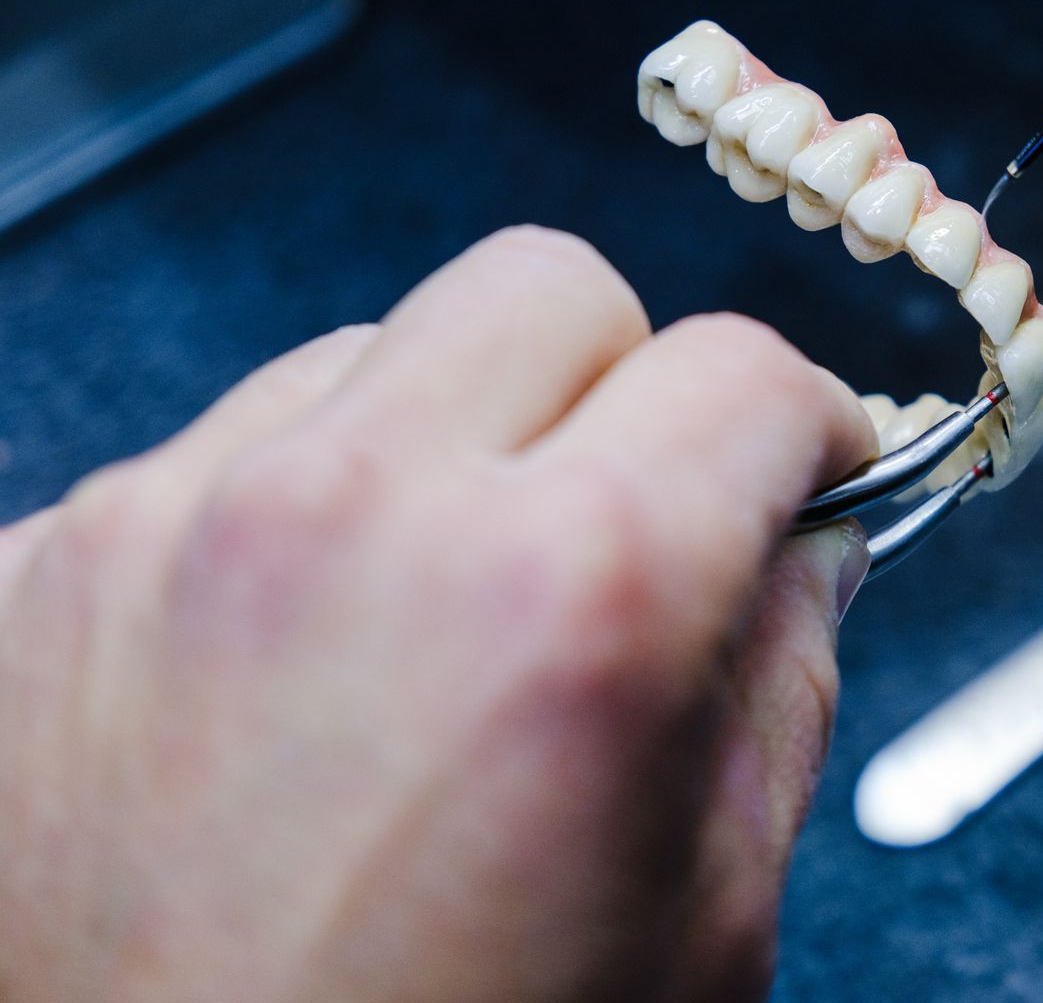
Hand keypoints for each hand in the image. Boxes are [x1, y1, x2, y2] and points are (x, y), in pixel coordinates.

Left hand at [0, 226, 875, 1001]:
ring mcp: (170, 527)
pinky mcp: (40, 571)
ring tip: (441, 615)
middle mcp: (358, 515)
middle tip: (632, 511)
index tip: (801, 468)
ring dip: (450, 446)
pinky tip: (302, 666)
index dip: (807, 423)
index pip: (745, 367)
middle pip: (551, 286)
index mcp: (571, 602)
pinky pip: (224, 452)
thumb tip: (805, 548)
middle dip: (627, 384)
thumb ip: (783, 684)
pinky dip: (298, 518)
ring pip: (378, 353)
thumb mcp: (704, 915)